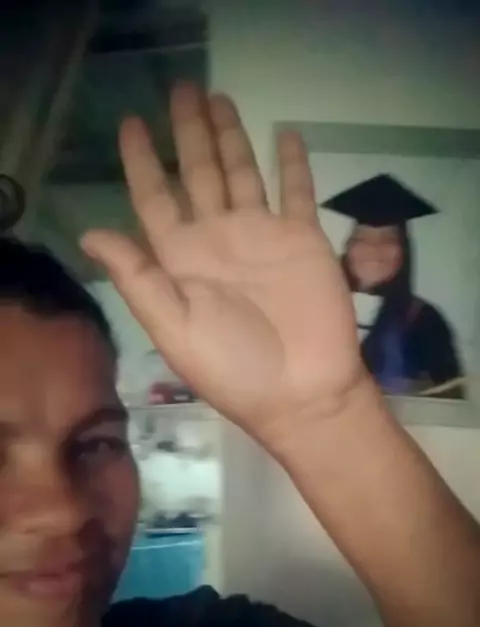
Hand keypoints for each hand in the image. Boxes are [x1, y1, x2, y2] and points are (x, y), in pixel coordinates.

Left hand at [81, 83, 363, 442]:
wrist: (302, 393)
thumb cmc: (233, 368)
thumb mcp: (174, 328)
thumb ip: (137, 279)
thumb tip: (91, 233)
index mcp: (182, 261)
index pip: (156, 200)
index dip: (142, 163)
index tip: (131, 125)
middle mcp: (218, 240)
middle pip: (198, 174)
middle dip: (188, 133)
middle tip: (181, 90)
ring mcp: (262, 237)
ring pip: (242, 173)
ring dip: (231, 137)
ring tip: (219, 98)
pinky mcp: (303, 240)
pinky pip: (297, 192)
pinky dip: (292, 164)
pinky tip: (284, 133)